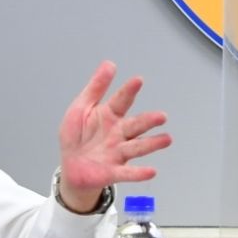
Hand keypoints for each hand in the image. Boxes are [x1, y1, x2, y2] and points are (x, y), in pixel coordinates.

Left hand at [56, 61, 172, 212]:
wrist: (71, 167)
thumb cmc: (77, 135)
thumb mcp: (80, 108)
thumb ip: (96, 88)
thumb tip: (110, 64)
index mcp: (110, 115)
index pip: (121, 101)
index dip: (129, 91)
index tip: (138, 80)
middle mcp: (119, 133)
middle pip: (135, 125)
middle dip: (148, 121)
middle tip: (161, 116)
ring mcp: (117, 153)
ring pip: (137, 147)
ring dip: (152, 144)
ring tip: (167, 139)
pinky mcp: (113, 171)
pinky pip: (127, 172)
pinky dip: (138, 173)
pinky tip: (151, 171)